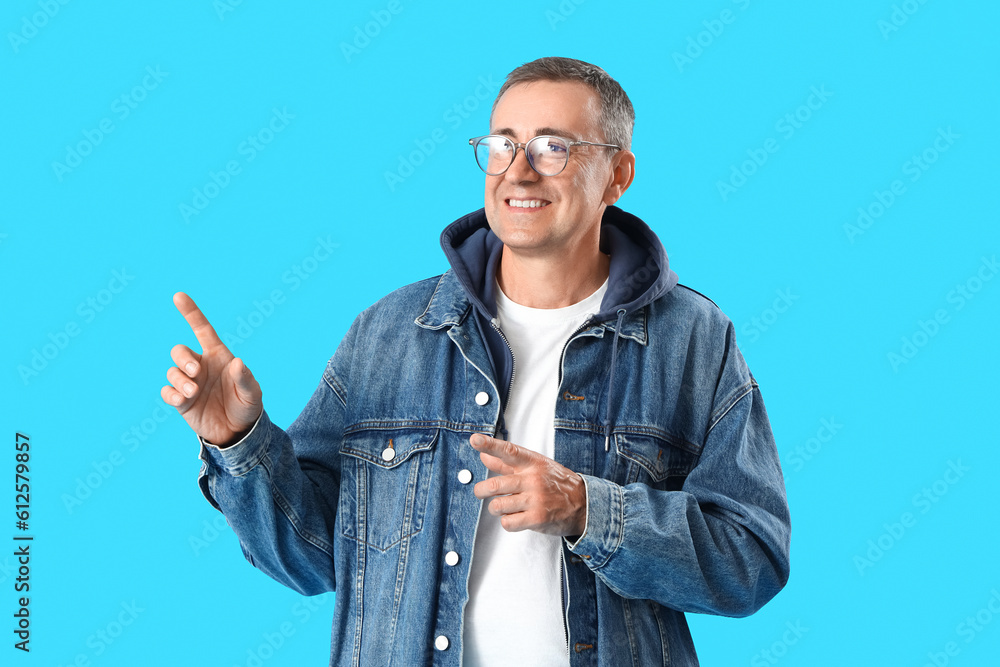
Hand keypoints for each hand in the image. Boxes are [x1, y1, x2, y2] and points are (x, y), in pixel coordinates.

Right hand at [161, 292, 262, 446]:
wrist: (237, 432)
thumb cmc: (247, 406)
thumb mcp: (252, 393)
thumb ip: (246, 378)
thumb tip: (238, 362)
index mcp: (218, 357)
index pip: (202, 330)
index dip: (191, 313)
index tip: (178, 296)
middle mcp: (200, 366)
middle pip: (179, 351)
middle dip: (183, 358)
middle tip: (196, 372)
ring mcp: (189, 383)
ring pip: (172, 371)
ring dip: (179, 380)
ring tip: (193, 392)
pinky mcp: (181, 401)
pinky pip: (167, 392)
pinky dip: (171, 394)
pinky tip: (182, 400)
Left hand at [469, 433, 586, 535]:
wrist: (584, 504)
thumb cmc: (556, 483)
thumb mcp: (535, 467)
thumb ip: (507, 463)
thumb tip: (483, 456)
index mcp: (533, 463)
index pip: (509, 451)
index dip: (490, 445)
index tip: (475, 440)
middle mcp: (533, 480)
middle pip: (495, 485)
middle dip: (481, 490)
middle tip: (480, 491)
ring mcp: (535, 500)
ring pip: (497, 506)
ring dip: (496, 508)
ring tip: (505, 506)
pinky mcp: (536, 519)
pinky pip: (507, 522)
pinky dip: (507, 521)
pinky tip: (516, 517)